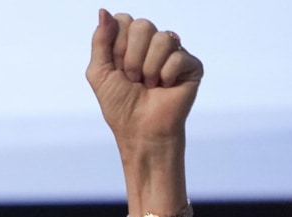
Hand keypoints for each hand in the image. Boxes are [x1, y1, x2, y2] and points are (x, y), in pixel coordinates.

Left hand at [86, 10, 203, 148]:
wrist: (140, 130)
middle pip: (142, 25)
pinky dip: (166, 76)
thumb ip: (100, 41)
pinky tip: (165, 88)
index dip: (117, 45)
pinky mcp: (191, 65)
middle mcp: (152, 44)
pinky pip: (178, 57)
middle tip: (133, 78)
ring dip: (148, 69)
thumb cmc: (120, 105)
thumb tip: (103, 10)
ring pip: (162, 38)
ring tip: (148, 85)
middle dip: (131, 57)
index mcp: (130, 43)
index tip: (117, 68)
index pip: (123, 20)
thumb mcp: (100, 73)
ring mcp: (173, 53)